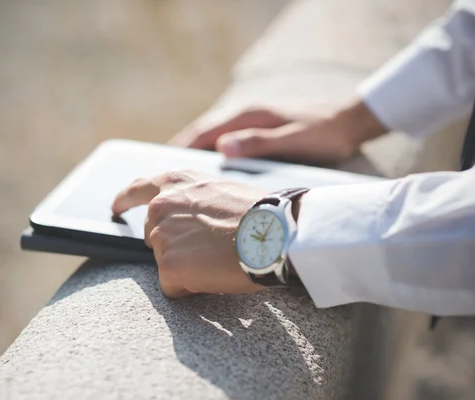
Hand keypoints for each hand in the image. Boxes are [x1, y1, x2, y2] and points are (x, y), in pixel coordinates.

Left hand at [111, 170, 268, 297]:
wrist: (276, 232)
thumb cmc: (259, 212)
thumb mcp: (219, 188)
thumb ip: (192, 197)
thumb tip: (183, 216)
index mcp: (174, 184)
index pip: (139, 189)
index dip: (125, 199)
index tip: (115, 207)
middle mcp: (161, 207)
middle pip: (153, 237)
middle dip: (174, 246)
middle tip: (208, 249)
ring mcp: (162, 237)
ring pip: (166, 263)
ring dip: (187, 267)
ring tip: (218, 259)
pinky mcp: (169, 266)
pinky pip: (173, 287)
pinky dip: (191, 288)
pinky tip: (214, 275)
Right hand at [169, 99, 386, 164]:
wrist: (351, 120)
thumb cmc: (325, 133)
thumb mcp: (293, 140)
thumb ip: (258, 143)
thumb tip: (222, 146)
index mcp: (249, 116)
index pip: (205, 131)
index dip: (182, 146)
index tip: (161, 163)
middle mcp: (246, 115)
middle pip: (204, 133)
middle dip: (181, 150)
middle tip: (161, 171)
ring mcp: (253, 120)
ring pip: (214, 137)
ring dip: (195, 152)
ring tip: (178, 173)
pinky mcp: (260, 129)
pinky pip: (227, 141)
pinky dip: (212, 153)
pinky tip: (210, 168)